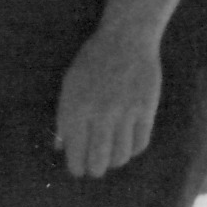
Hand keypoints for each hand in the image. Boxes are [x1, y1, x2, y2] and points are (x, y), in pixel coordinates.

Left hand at [53, 25, 159, 179]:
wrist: (126, 37)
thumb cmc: (93, 59)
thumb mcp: (70, 84)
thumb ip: (64, 117)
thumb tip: (60, 147)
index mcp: (76, 108)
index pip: (75, 154)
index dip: (77, 167)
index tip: (79, 169)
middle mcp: (99, 114)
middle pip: (98, 162)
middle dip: (95, 169)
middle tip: (96, 167)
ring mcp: (124, 113)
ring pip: (120, 157)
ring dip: (114, 161)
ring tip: (112, 155)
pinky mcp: (146, 110)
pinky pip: (140, 144)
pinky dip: (133, 149)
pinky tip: (128, 143)